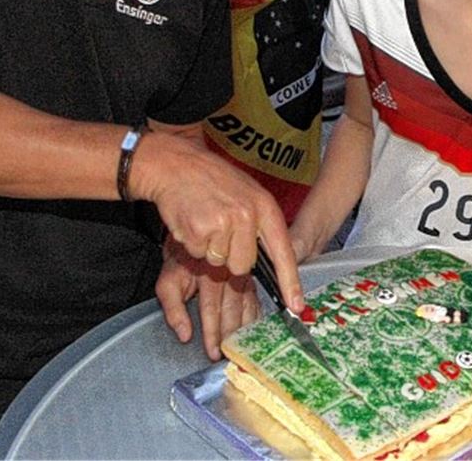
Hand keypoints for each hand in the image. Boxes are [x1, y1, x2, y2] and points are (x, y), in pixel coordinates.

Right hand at [131, 124, 303, 310]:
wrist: (176, 164)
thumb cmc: (213, 181)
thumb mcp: (248, 194)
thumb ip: (260, 225)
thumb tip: (272, 261)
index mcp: (265, 206)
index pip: (283, 251)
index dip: (290, 282)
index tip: (295, 305)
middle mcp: (247, 215)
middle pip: (244, 266)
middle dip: (230, 258)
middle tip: (220, 231)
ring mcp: (223, 223)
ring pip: (220, 263)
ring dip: (210, 250)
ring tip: (206, 222)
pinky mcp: (198, 231)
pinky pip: (199, 255)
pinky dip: (194, 244)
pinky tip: (193, 221)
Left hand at [156, 238, 260, 360]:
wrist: (194, 239)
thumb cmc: (181, 263)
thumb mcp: (168, 283)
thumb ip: (173, 309)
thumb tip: (184, 335)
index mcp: (207, 274)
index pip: (211, 309)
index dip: (212, 333)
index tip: (213, 352)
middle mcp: (228, 273)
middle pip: (232, 309)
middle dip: (231, 335)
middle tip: (231, 357)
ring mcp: (242, 274)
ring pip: (248, 305)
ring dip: (245, 329)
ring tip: (244, 350)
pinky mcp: (251, 277)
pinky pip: (256, 300)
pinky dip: (257, 317)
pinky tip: (257, 332)